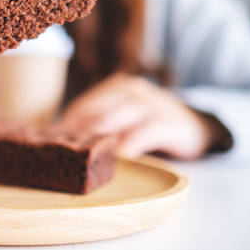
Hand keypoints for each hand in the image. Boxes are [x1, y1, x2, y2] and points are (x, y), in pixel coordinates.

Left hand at [60, 73, 223, 159]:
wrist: (198, 126)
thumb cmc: (151, 125)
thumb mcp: (126, 118)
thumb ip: (101, 124)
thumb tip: (64, 144)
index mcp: (116, 87)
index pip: (82, 108)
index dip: (65, 129)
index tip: (51, 148)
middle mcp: (131, 90)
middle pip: (93, 115)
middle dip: (75, 138)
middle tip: (61, 160)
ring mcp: (150, 103)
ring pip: (113, 122)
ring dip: (94, 143)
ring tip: (80, 163)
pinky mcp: (167, 121)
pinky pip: (141, 134)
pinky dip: (126, 148)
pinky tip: (116, 161)